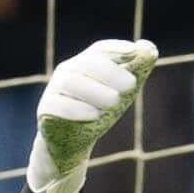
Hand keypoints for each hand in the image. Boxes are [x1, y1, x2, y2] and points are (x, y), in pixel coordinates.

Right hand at [26, 37, 160, 192]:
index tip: (134, 52)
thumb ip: (136, 70)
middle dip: (110, 72)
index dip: (117, 49)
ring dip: (95, 90)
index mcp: (86, 64)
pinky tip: (95, 115)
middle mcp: (67, 72)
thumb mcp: (120, 92)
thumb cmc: (97, 112)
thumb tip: (148, 47)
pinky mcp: (45, 110)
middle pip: (86, 63)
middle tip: (131, 85)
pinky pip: (56, 104)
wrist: (70, 144)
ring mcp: (54, 90)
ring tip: (115, 102)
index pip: (100, 50)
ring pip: (70, 81)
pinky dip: (77, 109)